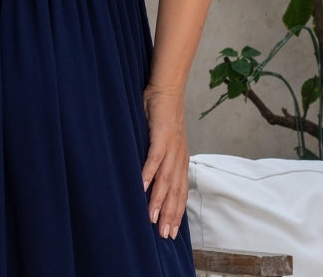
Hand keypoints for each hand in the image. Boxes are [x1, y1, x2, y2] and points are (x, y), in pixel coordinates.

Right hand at [141, 84, 189, 239]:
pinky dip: (149, 172)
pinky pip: (155, 157)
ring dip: (159, 199)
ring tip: (152, 217)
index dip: (176, 211)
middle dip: (170, 214)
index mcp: (180, 158)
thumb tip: (151, 175)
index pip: (180, 191)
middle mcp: (179, 155)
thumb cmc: (162, 112)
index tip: (171, 231)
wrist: (167, 88)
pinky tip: (142, 186)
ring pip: (166, 179)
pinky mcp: (161, 134)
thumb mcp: (165, 138)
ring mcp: (171, 145)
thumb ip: (161, 155)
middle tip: (164, 234)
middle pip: (175, 190)